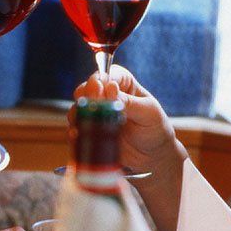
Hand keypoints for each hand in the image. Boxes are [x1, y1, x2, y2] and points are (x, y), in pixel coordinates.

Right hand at [72, 64, 182, 178]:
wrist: (152, 156)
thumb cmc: (154, 129)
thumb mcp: (148, 113)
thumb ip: (129, 102)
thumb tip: (110, 89)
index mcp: (123, 84)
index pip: (107, 74)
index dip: (100, 79)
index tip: (100, 89)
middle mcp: (106, 95)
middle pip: (88, 88)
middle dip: (87, 95)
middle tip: (92, 105)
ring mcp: (96, 114)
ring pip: (79, 107)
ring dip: (78, 113)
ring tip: (85, 122)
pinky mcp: (90, 131)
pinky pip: (78, 128)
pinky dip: (75, 130)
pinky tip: (78, 134)